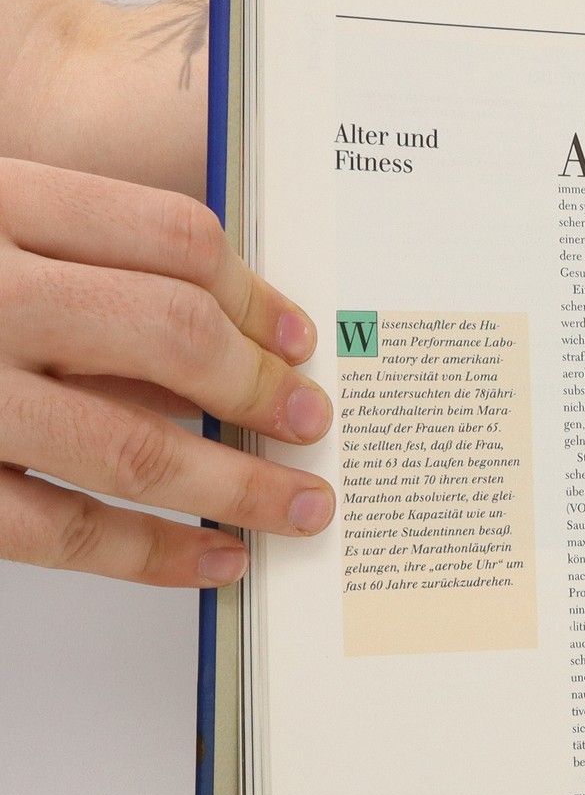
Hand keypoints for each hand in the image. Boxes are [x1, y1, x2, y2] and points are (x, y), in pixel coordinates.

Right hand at [0, 159, 335, 586]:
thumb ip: (72, 244)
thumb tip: (220, 322)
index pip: (170, 236)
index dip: (254, 291)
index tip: (297, 334)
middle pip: (170, 334)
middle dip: (261, 387)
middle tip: (312, 420)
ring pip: (134, 445)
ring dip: (239, 484)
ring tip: (300, 504)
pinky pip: (63, 530)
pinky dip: (154, 555)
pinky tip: (215, 559)